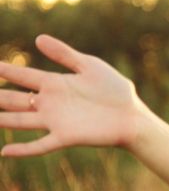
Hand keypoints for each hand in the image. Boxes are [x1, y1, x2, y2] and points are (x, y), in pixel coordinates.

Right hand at [0, 34, 147, 157]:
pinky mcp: (66, 137)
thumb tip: (37, 38)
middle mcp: (50, 103)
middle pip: (14, 100)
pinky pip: (40, 145)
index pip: (22, 76)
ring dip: (1, 120)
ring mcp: (56, 121)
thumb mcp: (90, 66)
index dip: (3, 71)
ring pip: (20, 121)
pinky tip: (6, 152)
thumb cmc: (116, 91)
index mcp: (55, 84)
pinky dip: (24, 149)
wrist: (133, 117)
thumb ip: (64, 54)